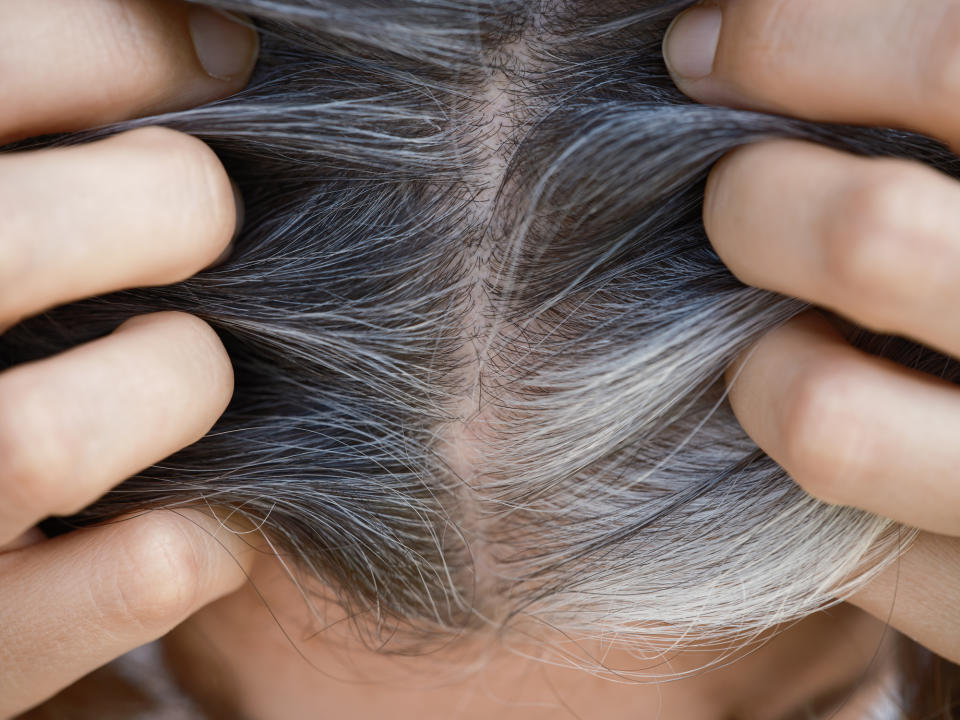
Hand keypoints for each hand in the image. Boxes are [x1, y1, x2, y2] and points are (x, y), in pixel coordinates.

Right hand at [0, 1, 258, 714]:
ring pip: (44, 442)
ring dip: (176, 380)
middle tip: (204, 209)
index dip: (112, 39)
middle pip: (8, 249)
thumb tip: (187, 31)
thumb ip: (24, 159)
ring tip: (190, 366)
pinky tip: (212, 518)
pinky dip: (199, 540)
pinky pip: (134, 579)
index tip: (217, 46)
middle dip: (167, 202)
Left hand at [663, 0, 959, 663]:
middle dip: (750, 202)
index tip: (699, 46)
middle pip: (865, 236)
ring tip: (780, 341)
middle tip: (737, 199)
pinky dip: (797, 483)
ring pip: (818, 416)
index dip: (794, 37)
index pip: (954, 60)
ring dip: (760, 366)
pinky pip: (834, 545)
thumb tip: (734, 29)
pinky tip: (826, 434)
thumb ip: (927, 93)